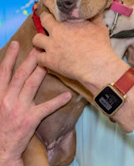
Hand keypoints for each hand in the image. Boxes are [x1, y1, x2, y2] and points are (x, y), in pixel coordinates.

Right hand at [0, 41, 71, 164]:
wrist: (1, 148)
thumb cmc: (1, 123)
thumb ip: (4, 89)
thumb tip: (10, 74)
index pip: (3, 72)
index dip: (9, 57)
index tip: (16, 43)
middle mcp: (7, 99)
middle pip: (20, 74)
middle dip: (31, 59)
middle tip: (40, 46)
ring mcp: (19, 109)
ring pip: (32, 85)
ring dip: (42, 71)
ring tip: (52, 61)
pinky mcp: (30, 119)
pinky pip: (47, 107)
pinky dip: (58, 101)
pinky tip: (68, 95)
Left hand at [33, 0, 121, 86]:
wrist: (97, 65)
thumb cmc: (100, 45)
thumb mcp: (100, 27)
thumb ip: (95, 17)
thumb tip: (97, 10)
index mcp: (67, 22)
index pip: (53, 7)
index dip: (48, 2)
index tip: (46, 0)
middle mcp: (56, 32)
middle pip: (42, 20)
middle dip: (43, 18)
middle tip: (45, 19)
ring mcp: (51, 46)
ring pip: (36, 39)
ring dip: (40, 39)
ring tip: (45, 41)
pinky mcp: (50, 60)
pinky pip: (39, 57)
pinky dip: (43, 57)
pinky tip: (49, 58)